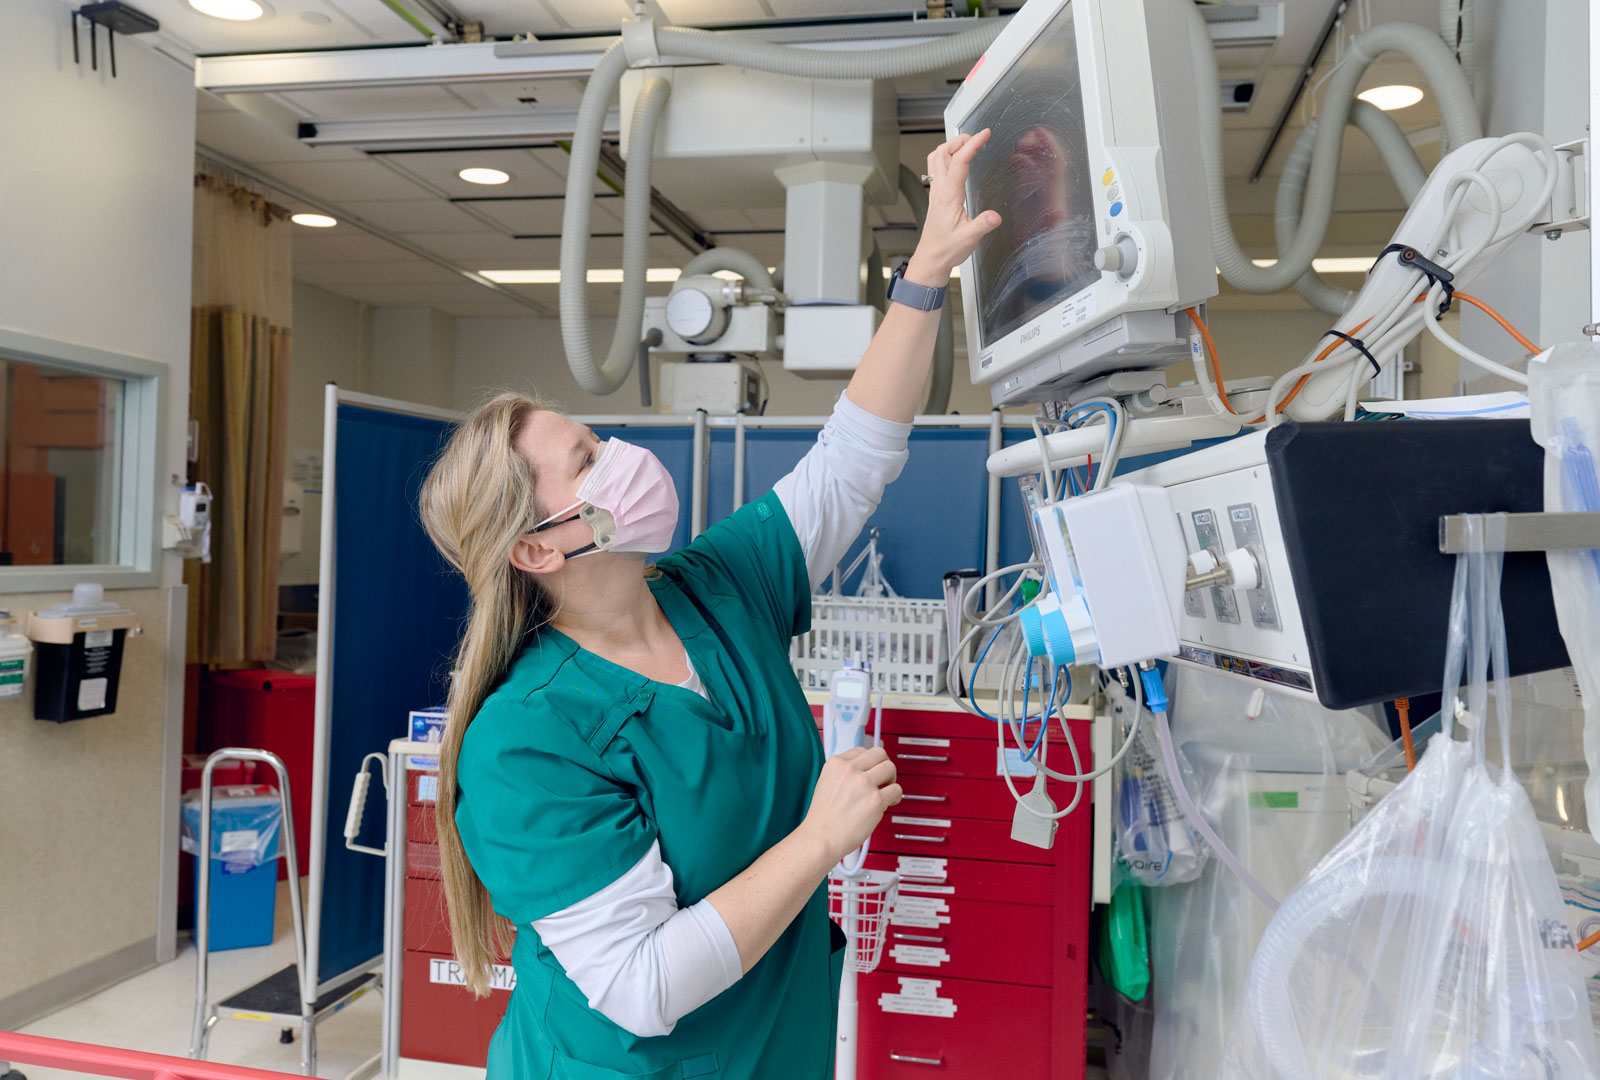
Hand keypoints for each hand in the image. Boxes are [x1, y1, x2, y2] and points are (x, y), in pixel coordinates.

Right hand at [801, 747, 901, 864]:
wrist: (821, 838)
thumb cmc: (823, 818)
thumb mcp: (826, 783)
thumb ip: (845, 773)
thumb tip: (866, 770)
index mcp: (835, 763)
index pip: (862, 750)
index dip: (869, 762)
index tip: (872, 770)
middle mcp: (850, 770)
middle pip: (880, 754)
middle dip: (884, 765)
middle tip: (883, 778)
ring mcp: (864, 784)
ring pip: (890, 768)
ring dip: (891, 780)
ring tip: (885, 791)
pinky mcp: (876, 800)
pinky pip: (897, 790)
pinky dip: (895, 797)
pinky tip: (887, 803)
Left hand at [906, 129, 1002, 286]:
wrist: (931, 259)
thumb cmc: (946, 250)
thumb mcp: (969, 239)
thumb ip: (982, 225)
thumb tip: (995, 216)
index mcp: (948, 196)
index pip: (960, 162)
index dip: (972, 144)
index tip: (984, 133)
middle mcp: (939, 190)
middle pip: (943, 152)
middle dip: (960, 139)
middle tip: (976, 136)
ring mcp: (936, 192)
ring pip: (936, 158)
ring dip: (950, 146)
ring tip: (966, 143)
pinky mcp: (936, 197)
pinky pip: (937, 169)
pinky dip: (947, 158)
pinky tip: (956, 162)